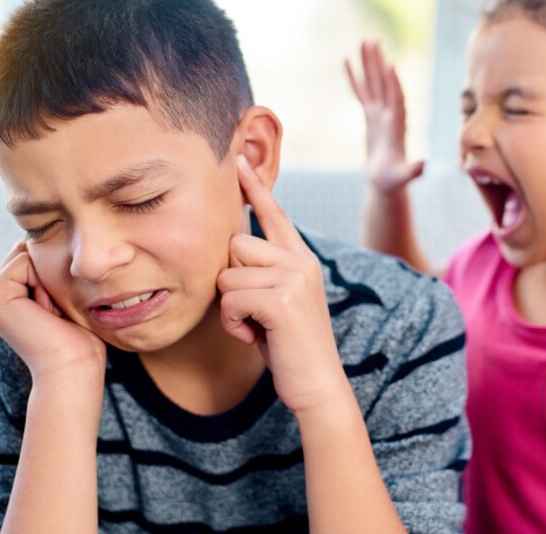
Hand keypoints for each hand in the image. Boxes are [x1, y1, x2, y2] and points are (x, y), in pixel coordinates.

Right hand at [0, 242, 106, 383]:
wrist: (74, 367)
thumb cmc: (80, 336)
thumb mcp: (66, 294)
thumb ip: (52, 269)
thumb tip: (50, 237)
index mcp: (9, 292)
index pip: (35, 252)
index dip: (58, 271)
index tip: (61, 308)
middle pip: (30, 250)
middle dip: (52, 273)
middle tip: (57, 311)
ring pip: (28, 253)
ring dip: (50, 279)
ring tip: (52, 312)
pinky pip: (24, 260)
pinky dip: (43, 282)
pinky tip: (45, 312)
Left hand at [217, 155, 348, 415]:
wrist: (318, 386)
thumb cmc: (290, 347)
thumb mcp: (279, 302)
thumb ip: (263, 274)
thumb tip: (231, 252)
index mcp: (301, 259)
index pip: (274, 215)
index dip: (256, 187)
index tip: (239, 160)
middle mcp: (301, 261)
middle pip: (235, 245)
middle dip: (231, 281)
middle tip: (252, 312)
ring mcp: (294, 278)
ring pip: (227, 274)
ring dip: (230, 307)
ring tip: (255, 327)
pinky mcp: (281, 300)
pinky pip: (230, 298)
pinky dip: (232, 323)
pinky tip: (254, 337)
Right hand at [346, 41, 423, 193]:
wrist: (387, 183)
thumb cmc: (394, 182)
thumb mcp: (403, 177)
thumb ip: (414, 171)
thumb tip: (423, 166)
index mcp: (398, 126)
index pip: (397, 100)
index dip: (394, 84)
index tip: (390, 65)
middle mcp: (390, 115)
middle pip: (384, 84)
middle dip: (378, 63)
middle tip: (372, 41)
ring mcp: (380, 114)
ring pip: (373, 83)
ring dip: (369, 63)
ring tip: (364, 41)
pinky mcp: (370, 117)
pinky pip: (361, 93)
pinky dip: (355, 77)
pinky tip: (347, 62)